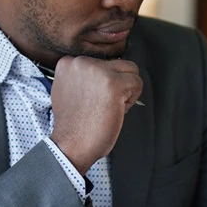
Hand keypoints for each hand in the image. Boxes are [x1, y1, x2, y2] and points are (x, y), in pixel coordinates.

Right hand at [49, 56, 142, 173]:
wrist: (72, 145)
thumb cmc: (74, 126)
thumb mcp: (68, 90)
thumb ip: (82, 77)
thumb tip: (102, 71)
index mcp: (68, 63)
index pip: (101, 62)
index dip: (103, 83)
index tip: (94, 99)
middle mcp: (81, 63)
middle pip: (117, 64)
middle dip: (117, 85)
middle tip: (104, 105)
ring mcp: (98, 71)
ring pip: (130, 70)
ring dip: (126, 90)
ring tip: (111, 107)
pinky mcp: (113, 83)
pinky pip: (137, 83)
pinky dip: (132, 99)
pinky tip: (118, 110)